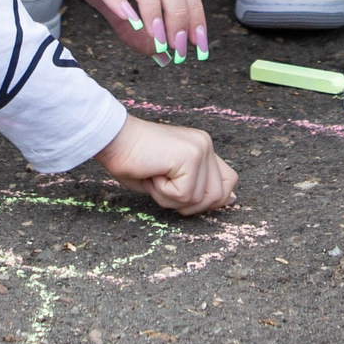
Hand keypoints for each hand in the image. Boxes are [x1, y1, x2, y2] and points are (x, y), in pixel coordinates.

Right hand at [95, 115, 235, 214]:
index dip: (212, 199)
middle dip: (188, 204)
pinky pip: (184, 194)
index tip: (186, 199)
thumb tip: (231, 200)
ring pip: (200, 199)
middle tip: (162, 186)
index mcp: (203, 148)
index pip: (228, 181)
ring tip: (156, 178)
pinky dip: (164, 193)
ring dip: (172, 198)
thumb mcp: (169, 180)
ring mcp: (200, 149)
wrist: (113, 140)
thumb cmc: (133, 161)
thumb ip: (197, 188)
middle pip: (218, 196)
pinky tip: (153, 173)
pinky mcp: (191, 156)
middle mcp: (206, 145)